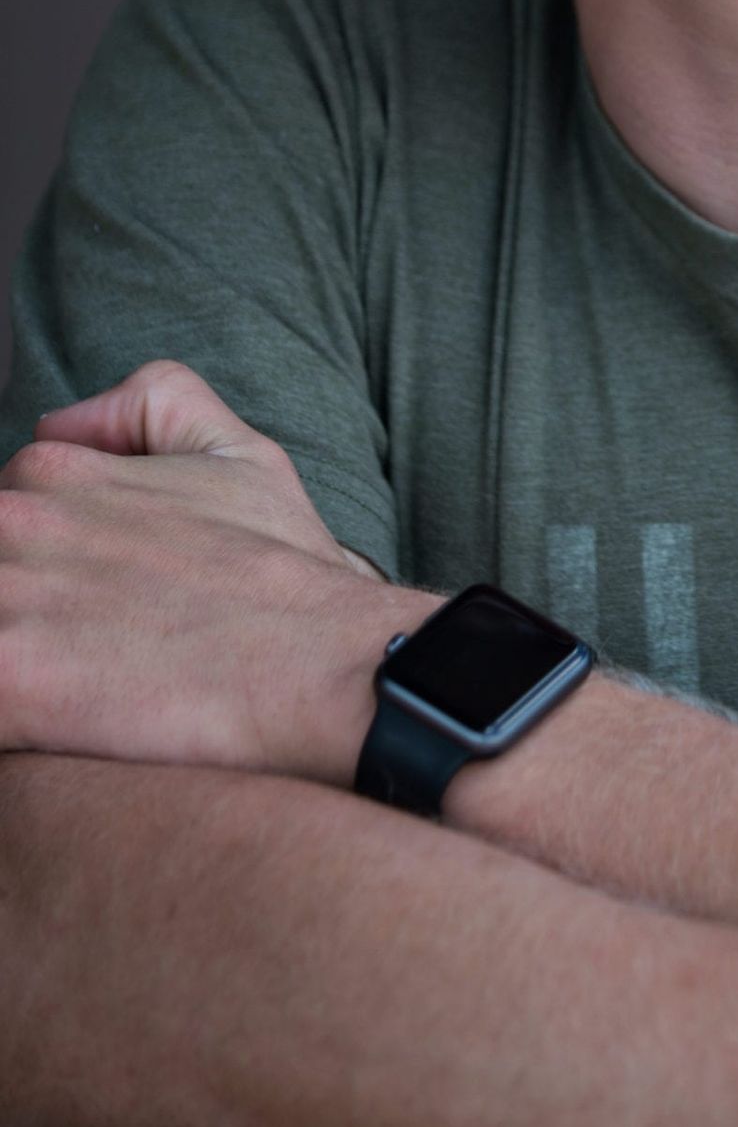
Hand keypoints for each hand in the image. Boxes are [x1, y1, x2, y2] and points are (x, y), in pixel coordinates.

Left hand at [0, 359, 432, 782]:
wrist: (317, 664)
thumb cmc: (283, 572)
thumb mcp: (240, 451)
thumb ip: (154, 405)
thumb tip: (58, 423)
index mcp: (56, 474)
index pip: (2, 514)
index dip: (48, 563)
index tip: (96, 601)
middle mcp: (17, 526)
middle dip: (30, 603)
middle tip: (96, 640)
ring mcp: (6, 607)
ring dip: (22, 650)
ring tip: (87, 679)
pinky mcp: (8, 685)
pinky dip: (18, 719)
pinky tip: (68, 722)